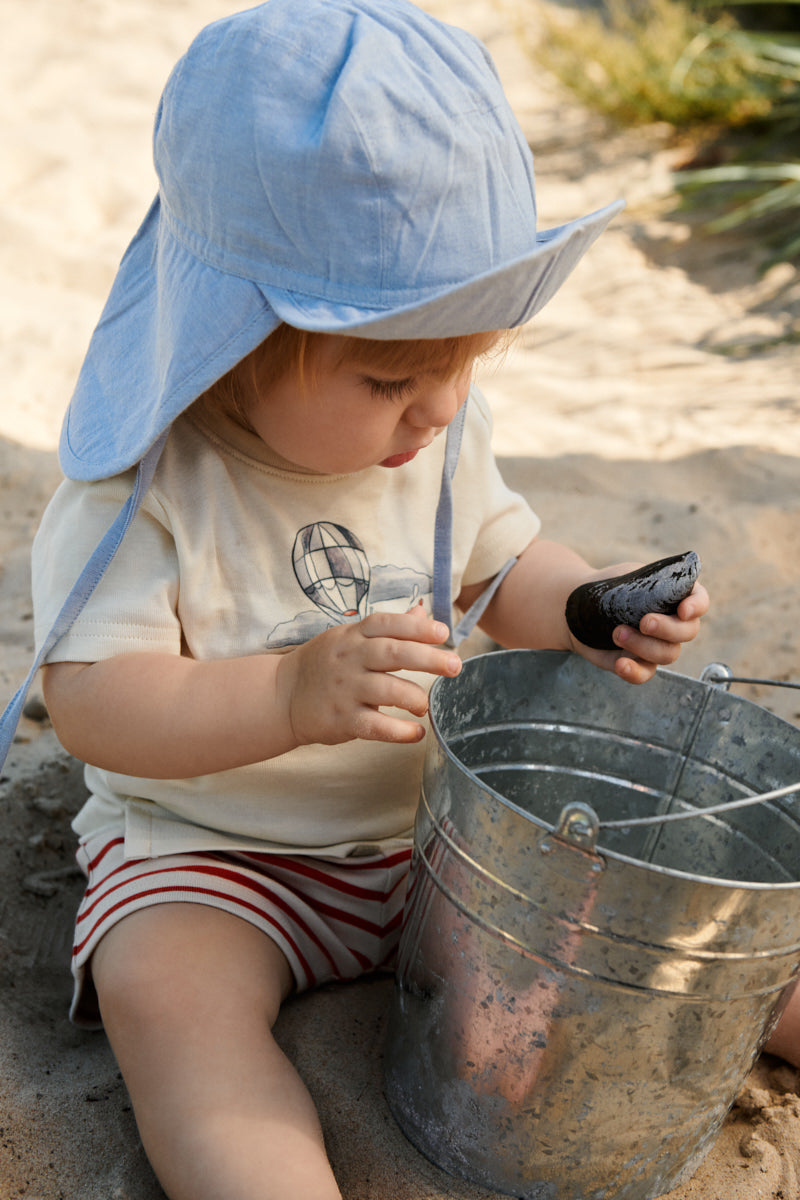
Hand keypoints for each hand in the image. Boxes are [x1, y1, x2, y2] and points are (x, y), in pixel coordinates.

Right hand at [275, 605, 461, 745]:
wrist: (282, 696)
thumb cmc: (325, 663)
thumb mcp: (350, 637)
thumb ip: (389, 628)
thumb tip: (423, 612)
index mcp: (353, 635)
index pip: (386, 624)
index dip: (416, 627)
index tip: (444, 632)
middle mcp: (350, 658)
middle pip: (392, 653)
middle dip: (428, 658)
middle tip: (455, 665)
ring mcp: (345, 689)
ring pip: (387, 690)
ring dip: (414, 697)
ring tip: (425, 705)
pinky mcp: (342, 719)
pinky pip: (375, 726)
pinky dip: (399, 732)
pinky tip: (417, 733)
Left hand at [570, 577, 709, 684]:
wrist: (580, 605)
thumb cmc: (609, 586)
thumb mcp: (629, 575)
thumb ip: (650, 582)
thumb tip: (663, 585)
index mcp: (676, 596)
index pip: (699, 601)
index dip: (697, 607)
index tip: (683, 610)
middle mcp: (673, 623)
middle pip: (688, 632)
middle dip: (668, 628)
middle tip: (644, 622)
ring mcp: (656, 645)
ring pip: (667, 654)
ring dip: (644, 645)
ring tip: (617, 633)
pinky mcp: (637, 662)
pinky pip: (644, 674)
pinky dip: (634, 672)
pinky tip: (620, 664)